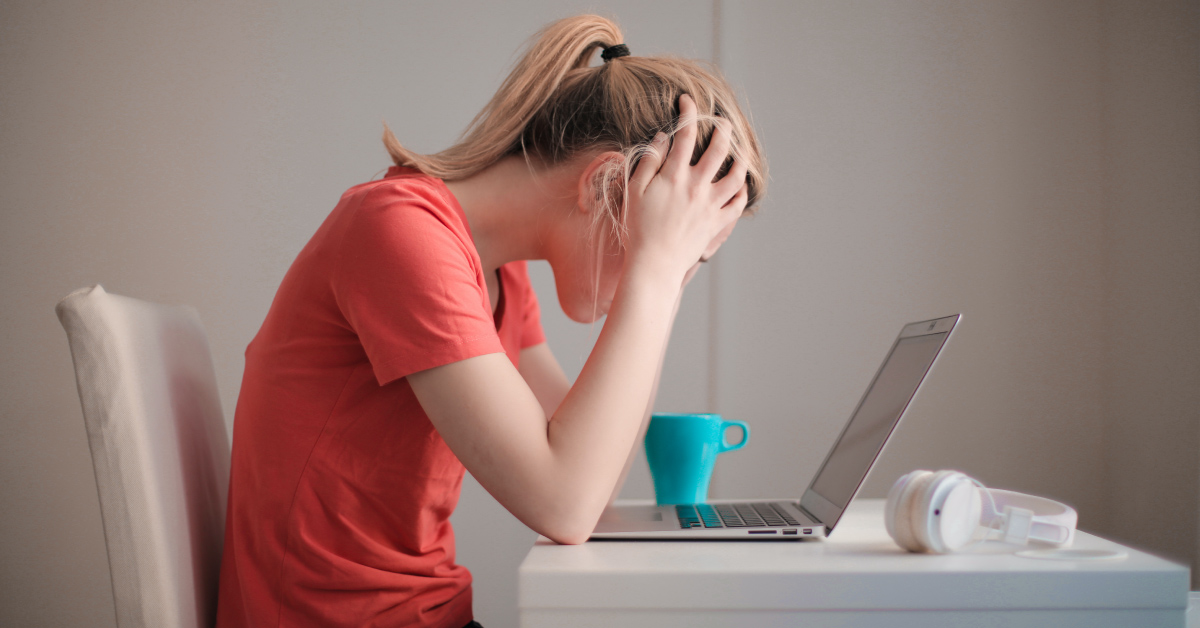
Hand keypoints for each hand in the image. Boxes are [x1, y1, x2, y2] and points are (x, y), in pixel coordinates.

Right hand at [625, 93, 749, 284]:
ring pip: (736, 175)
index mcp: (675, 175)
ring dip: (740, 158)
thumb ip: (649, 161)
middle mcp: (697, 186)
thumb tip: (664, 138)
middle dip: (723, 129)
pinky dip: (742, 191)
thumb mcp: (634, 191)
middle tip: (722, 121)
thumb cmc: (638, 228)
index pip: (686, 134)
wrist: (654, 264)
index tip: (688, 100)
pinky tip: (740, 184)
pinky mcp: (717, 223)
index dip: (689, 112)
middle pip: (719, 149)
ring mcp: (711, 205)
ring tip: (739, 150)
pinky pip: (738, 204)